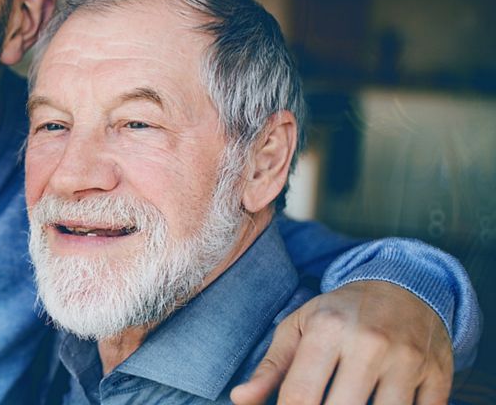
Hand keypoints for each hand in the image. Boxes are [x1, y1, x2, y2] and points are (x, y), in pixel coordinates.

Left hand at [230, 280, 452, 404]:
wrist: (405, 286)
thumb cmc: (341, 313)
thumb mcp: (299, 328)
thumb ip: (270, 367)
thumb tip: (240, 399)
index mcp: (327, 329)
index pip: (301, 397)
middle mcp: (369, 343)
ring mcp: (408, 360)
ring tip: (347, 402)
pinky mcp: (439, 375)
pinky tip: (380, 403)